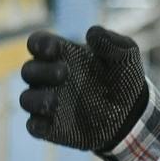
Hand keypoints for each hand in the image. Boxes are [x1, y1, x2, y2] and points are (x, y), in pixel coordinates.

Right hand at [20, 25, 148, 152]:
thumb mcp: (125, 55)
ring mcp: (48, 103)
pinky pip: (34, 127)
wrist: (133, 114)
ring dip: (36, 99)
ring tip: (56, 101)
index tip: (55, 48)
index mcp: (62, 54)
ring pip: (26, 99)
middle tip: (64, 73)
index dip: (40, 43)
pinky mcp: (51, 128)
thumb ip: (110, 41)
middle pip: (29, 70)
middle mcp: (49, 77)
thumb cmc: (124, 78)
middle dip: (41, 70)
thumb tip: (91, 33)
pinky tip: (51, 122)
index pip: (37, 43)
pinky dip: (37, 125)